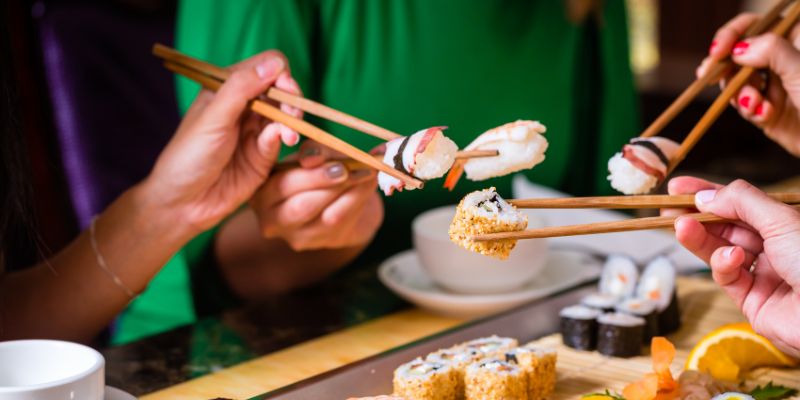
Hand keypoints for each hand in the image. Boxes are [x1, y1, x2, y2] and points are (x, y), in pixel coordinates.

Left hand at [141, 50, 302, 234]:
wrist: (184, 203)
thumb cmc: (189, 156)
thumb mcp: (213, 118)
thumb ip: (242, 88)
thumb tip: (276, 63)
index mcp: (228, 89)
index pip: (265, 67)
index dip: (279, 74)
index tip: (284, 89)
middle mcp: (245, 107)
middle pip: (282, 90)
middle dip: (292, 99)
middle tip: (291, 115)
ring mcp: (256, 131)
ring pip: (287, 114)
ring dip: (293, 120)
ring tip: (289, 135)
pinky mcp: (264, 155)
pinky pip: (282, 138)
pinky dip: (286, 137)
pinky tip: (283, 142)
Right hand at [250, 140, 383, 250]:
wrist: (338, 197)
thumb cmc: (319, 170)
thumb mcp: (314, 154)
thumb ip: (314, 151)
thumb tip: (312, 158)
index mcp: (261, 191)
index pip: (280, 185)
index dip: (311, 174)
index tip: (336, 161)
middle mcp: (271, 219)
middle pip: (301, 206)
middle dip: (329, 184)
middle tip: (351, 168)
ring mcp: (295, 236)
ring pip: (326, 217)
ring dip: (350, 192)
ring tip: (366, 172)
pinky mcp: (318, 242)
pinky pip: (343, 223)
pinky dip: (358, 200)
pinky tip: (368, 185)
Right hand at [667, 176, 799, 357]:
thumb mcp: (780, 219)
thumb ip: (741, 202)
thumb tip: (706, 195)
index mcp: (783, 224)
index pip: (739, 203)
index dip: (708, 193)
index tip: (678, 188)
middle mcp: (773, 247)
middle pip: (725, 227)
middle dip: (696, 217)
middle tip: (668, 210)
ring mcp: (762, 274)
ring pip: (720, 251)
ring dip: (699, 238)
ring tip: (681, 226)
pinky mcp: (752, 300)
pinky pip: (727, 278)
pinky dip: (723, 265)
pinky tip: (730, 258)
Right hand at [698, 13, 799, 155]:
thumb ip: (771, 51)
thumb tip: (738, 49)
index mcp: (794, 40)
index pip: (755, 25)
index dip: (732, 34)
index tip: (717, 50)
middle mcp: (781, 61)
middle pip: (738, 54)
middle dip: (725, 67)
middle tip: (706, 75)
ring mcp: (773, 85)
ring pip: (736, 82)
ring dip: (740, 94)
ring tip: (755, 104)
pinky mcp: (767, 110)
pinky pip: (745, 106)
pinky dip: (750, 110)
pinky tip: (765, 114)